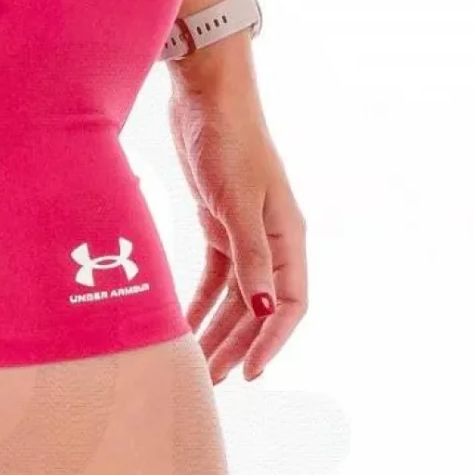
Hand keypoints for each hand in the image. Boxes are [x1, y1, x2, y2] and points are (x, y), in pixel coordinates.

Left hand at [170, 51, 307, 381]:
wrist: (206, 93)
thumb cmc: (229, 139)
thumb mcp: (239, 202)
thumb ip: (250, 259)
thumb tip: (262, 312)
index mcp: (288, 237)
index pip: (290, 304)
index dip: (272, 341)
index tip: (249, 372)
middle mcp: (271, 241)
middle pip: (258, 310)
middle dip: (236, 346)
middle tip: (210, 381)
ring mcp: (244, 235)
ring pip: (234, 300)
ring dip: (216, 332)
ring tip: (194, 366)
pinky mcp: (218, 226)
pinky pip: (212, 279)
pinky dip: (198, 305)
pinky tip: (183, 329)